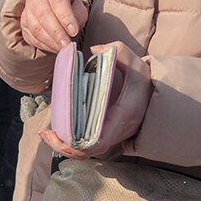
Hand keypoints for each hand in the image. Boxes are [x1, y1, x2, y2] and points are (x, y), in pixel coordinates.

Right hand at [22, 0, 87, 52]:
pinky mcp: (23, 24)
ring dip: (50, 41)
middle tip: (67, 44)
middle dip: (57, 33)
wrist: (54, 7)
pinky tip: (55, 48)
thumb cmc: (69, 6)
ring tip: (62, 48)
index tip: (74, 31)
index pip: (58, 1)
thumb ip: (78, 16)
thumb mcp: (78, 7)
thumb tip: (71, 31)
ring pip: (36, 28)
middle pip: (44, 15)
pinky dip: (44, 45)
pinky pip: (32, 37)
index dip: (66, 17)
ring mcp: (27, 11)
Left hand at [39, 41, 150, 157]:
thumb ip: (119, 52)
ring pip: (85, 151)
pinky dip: (71, 143)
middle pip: (87, 151)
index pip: (98, 142)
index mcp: (123, 116)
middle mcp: (117, 131)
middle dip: (63, 147)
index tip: (58, 135)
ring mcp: (112, 136)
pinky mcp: (106, 134)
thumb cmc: (144, 81)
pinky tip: (58, 132)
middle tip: (45, 134)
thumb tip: (95, 49)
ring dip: (65, 146)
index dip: (76, 145)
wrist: (154, 96)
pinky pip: (86, 145)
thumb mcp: (136, 64)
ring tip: (47, 134)